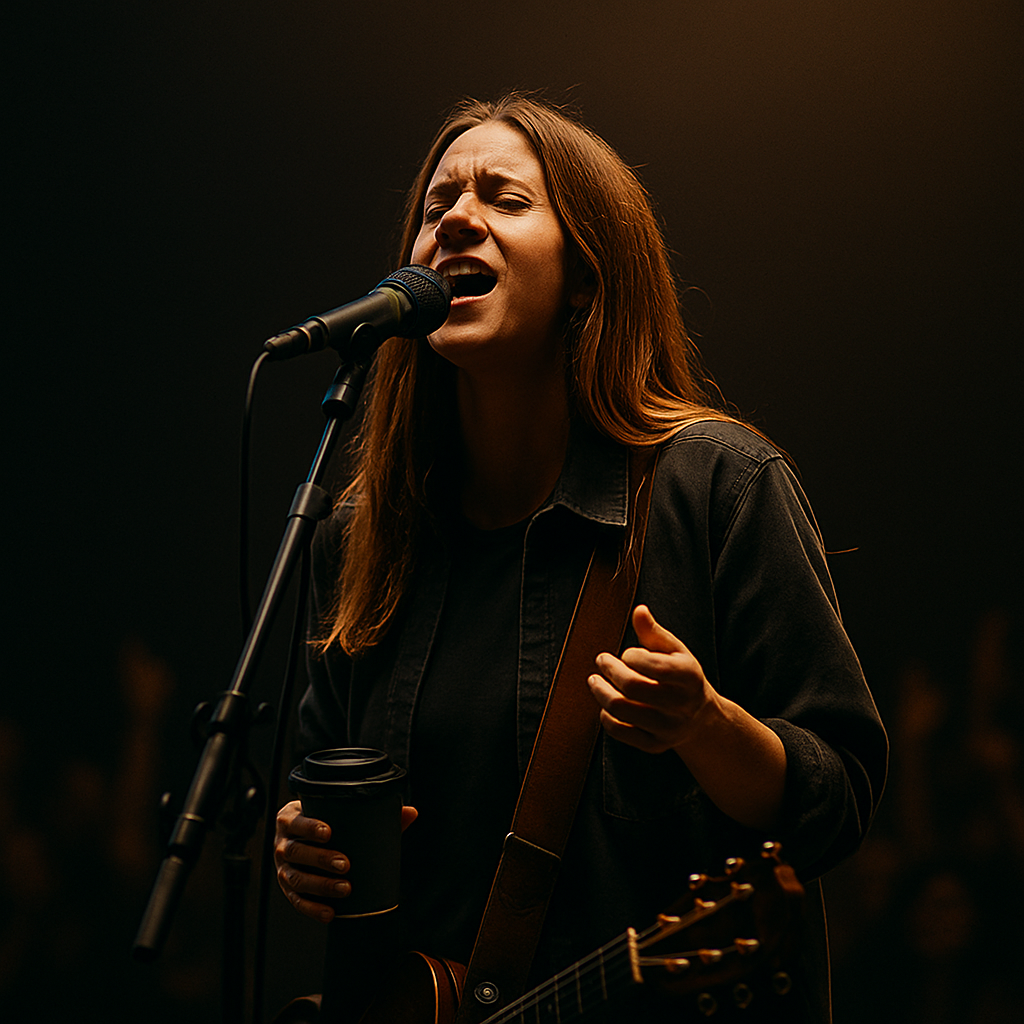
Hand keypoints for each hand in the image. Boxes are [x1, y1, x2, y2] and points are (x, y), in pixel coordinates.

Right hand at [274, 800, 417, 921]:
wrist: (307, 839)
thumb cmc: (329, 824)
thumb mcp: (343, 815)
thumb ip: (375, 814)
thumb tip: (411, 813)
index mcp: (291, 819)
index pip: (295, 821)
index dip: (309, 827)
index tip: (329, 832)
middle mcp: (282, 843)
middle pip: (296, 852)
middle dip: (320, 859)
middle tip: (346, 864)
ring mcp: (282, 868)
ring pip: (295, 878)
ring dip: (320, 886)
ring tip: (346, 889)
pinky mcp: (288, 889)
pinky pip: (296, 902)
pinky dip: (313, 908)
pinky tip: (331, 913)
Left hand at [587, 605, 711, 754]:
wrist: (701, 718)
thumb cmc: (682, 676)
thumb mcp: (676, 651)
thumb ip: (654, 632)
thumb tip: (639, 610)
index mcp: (689, 677)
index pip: (655, 666)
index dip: (632, 656)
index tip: (626, 653)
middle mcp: (682, 706)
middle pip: (634, 687)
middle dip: (610, 670)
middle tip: (601, 660)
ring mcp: (668, 728)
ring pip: (623, 710)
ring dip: (601, 692)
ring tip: (594, 680)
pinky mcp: (655, 745)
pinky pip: (621, 733)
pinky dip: (606, 717)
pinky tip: (604, 704)